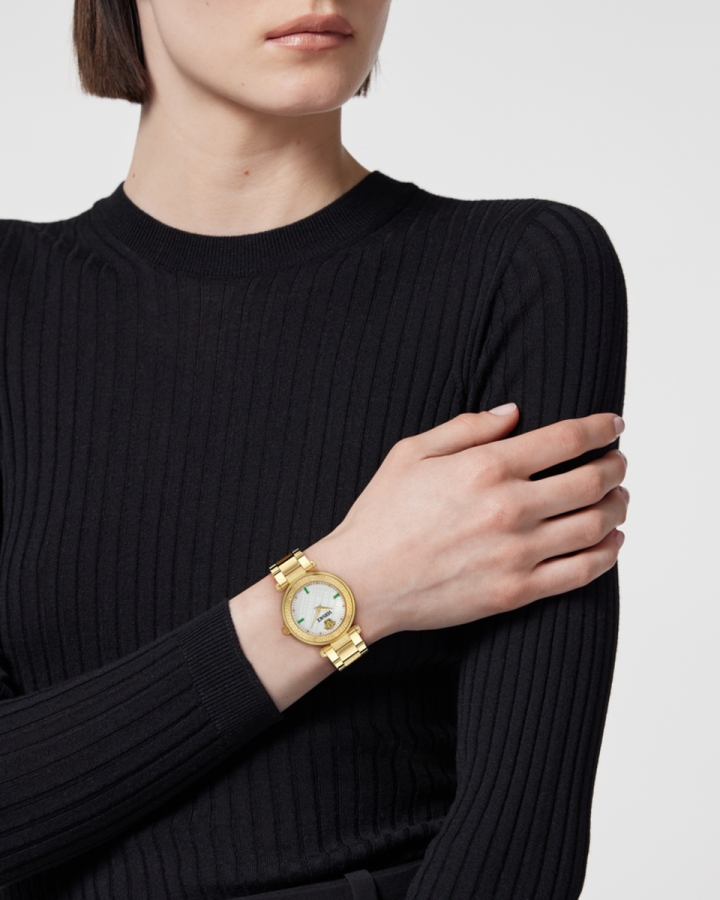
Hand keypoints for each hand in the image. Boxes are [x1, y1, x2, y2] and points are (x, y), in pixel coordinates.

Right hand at [310, 404, 627, 640]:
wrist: (361, 583)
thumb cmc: (380, 516)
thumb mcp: (411, 453)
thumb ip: (467, 427)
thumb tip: (514, 413)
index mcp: (485, 467)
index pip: (567, 439)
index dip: (601, 427)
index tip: (613, 424)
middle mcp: (509, 508)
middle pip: (593, 481)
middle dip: (616, 467)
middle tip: (618, 462)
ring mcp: (517, 553)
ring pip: (596, 525)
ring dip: (618, 507)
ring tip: (619, 499)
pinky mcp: (516, 592)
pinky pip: (581, 572)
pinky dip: (608, 554)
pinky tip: (611, 542)